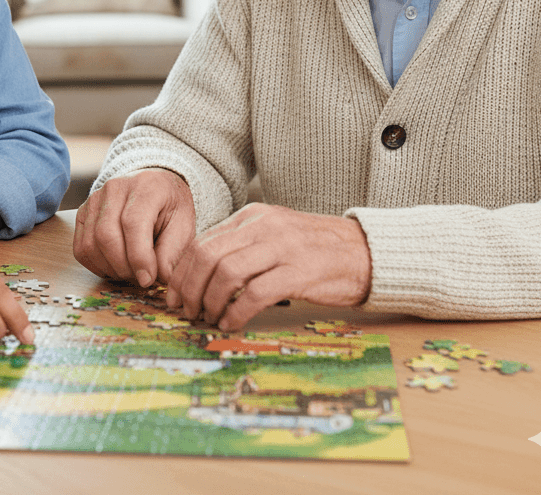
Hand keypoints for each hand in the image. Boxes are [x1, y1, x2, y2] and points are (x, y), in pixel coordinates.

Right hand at [73, 169, 195, 286]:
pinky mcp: (83, 213)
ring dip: (109, 268)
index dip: (139, 256)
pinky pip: (81, 248)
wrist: (154, 187)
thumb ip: (172, 252)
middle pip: (106, 235)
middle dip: (123, 266)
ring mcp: (95, 199)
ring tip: (129, 271)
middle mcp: (116, 188)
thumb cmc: (169, 207)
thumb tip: (160, 278)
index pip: (133, 223)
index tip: (148, 279)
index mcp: (146, 187)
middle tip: (140, 277)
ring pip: (91, 244)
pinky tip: (114, 266)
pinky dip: (95, 265)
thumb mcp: (183, 226)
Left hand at [165, 203, 371, 331]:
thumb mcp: (273, 236)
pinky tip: (231, 323)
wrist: (364, 252)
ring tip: (207, 318)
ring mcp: (282, 247)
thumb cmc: (315, 251)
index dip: (183, 272)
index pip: (203, 241)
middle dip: (189, 288)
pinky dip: (237, 311)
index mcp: (253, 216)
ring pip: (227, 272)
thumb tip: (201, 275)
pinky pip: (256, 293)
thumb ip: (242, 247)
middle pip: (208, 256)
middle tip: (185, 311)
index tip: (175, 295)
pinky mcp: (300, 272)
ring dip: (209, 301)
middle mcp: (264, 227)